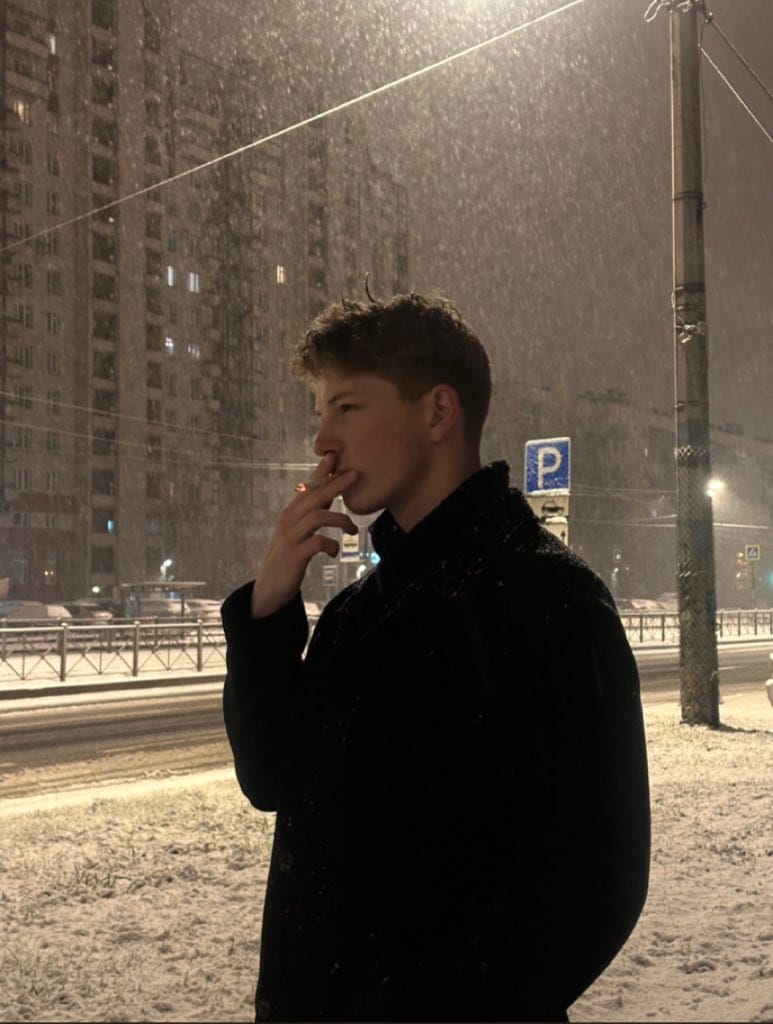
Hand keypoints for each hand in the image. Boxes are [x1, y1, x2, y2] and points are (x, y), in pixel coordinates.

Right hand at [250, 453, 358, 618]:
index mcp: (291, 513)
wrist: (269, 589)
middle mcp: (289, 520)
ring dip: (340, 520)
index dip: (321, 470)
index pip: (308, 487)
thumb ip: (312, 514)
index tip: (335, 455)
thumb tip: (330, 496)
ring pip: (317, 516)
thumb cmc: (288, 558)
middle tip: (355, 474)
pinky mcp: (294, 555)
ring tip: (353, 530)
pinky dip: (331, 545)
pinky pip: (317, 543)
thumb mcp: (299, 532)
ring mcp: (290, 537)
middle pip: (314, 495)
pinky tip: (334, 552)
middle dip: (336, 483)